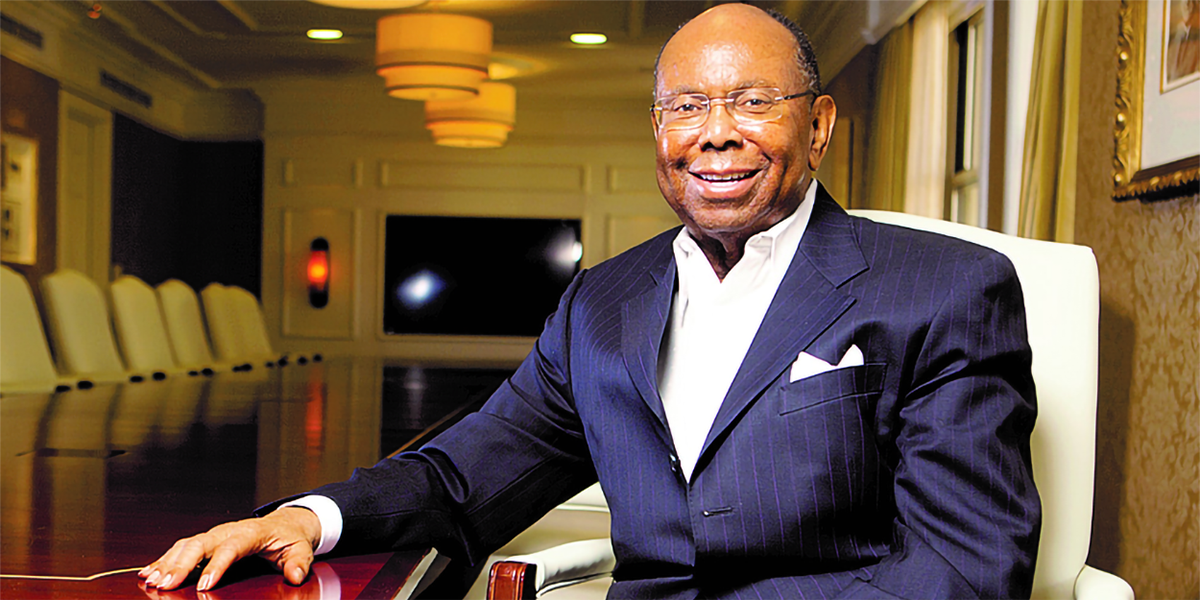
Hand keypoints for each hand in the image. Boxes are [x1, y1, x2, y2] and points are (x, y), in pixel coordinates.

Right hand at [139, 507, 321, 591]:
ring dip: (167, 562)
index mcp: (251, 532)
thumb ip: (299, 562)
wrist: (284, 523)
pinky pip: (182, 548)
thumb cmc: (290, 537)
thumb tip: (296, 575)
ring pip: (186, 545)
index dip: (217, 565)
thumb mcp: (301, 549)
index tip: (204, 585)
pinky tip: (148, 572)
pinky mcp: (207, 541)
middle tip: (165, 584)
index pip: (231, 547)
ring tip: (151, 580)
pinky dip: (164, 560)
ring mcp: (215, 535)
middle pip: (201, 544)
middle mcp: (228, 531)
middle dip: (181, 564)